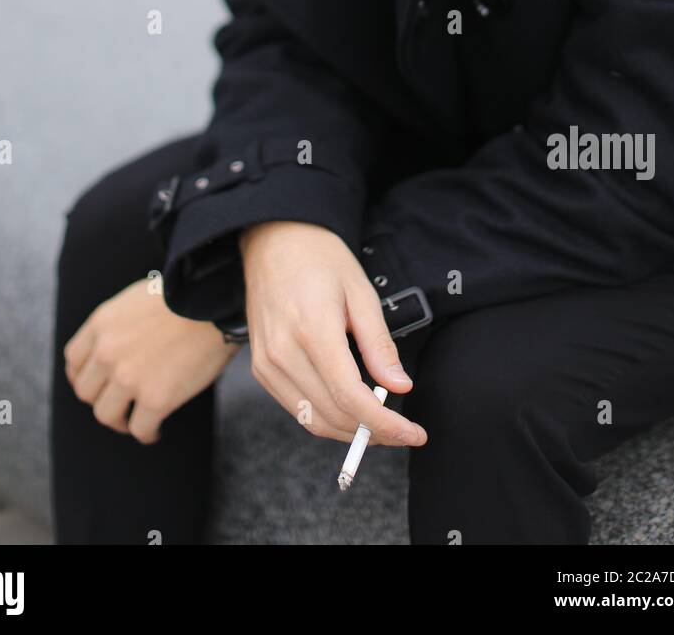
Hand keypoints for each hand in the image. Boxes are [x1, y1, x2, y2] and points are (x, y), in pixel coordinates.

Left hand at [63, 278, 240, 442]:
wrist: (214, 301)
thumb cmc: (184, 296)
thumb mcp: (135, 300)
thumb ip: (117, 324)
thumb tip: (115, 346)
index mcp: (101, 324)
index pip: (74, 360)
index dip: (82, 376)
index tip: (97, 383)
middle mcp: (107, 352)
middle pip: (85, 391)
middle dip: (100, 399)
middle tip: (118, 404)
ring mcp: (128, 378)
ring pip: (106, 415)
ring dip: (120, 421)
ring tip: (134, 421)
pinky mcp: (155, 399)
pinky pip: (140, 429)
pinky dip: (147, 434)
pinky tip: (156, 431)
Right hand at [239, 221, 427, 448]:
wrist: (273, 239)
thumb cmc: (319, 258)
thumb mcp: (361, 292)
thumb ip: (379, 344)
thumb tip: (400, 386)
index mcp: (312, 329)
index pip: (351, 397)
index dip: (386, 424)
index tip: (414, 433)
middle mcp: (283, 353)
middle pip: (333, 416)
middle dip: (373, 432)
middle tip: (403, 430)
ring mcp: (267, 363)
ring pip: (313, 421)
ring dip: (350, 431)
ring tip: (380, 423)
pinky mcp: (260, 368)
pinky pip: (297, 409)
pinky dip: (326, 418)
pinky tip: (349, 407)